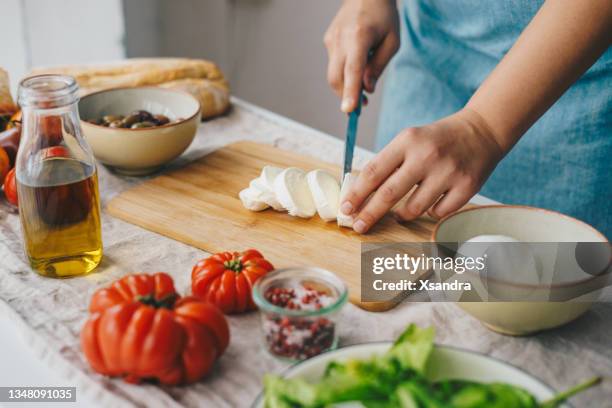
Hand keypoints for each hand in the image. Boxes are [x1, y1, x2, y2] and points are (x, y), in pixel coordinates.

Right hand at [324, 0, 399, 111]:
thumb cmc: (384, 16)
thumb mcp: (392, 42)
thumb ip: (379, 67)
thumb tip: (367, 90)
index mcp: (359, 37)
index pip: (352, 70)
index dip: (350, 92)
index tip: (349, 110)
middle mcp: (340, 39)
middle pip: (336, 78)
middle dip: (346, 96)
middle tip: (361, 107)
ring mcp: (331, 40)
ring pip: (334, 74)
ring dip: (346, 85)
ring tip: (363, 86)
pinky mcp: (328, 41)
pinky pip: (335, 64)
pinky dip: (344, 72)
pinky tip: (357, 62)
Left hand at [340, 108, 505, 232]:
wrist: (481, 131)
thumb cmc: (437, 140)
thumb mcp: (409, 140)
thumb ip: (387, 164)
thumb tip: (359, 195)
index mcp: (407, 141)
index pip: (373, 172)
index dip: (356, 194)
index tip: (345, 208)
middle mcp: (426, 155)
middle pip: (389, 194)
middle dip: (369, 214)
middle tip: (358, 226)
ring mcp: (448, 172)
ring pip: (413, 209)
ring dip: (401, 215)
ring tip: (399, 213)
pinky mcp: (466, 186)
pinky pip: (437, 212)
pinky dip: (430, 211)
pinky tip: (432, 201)